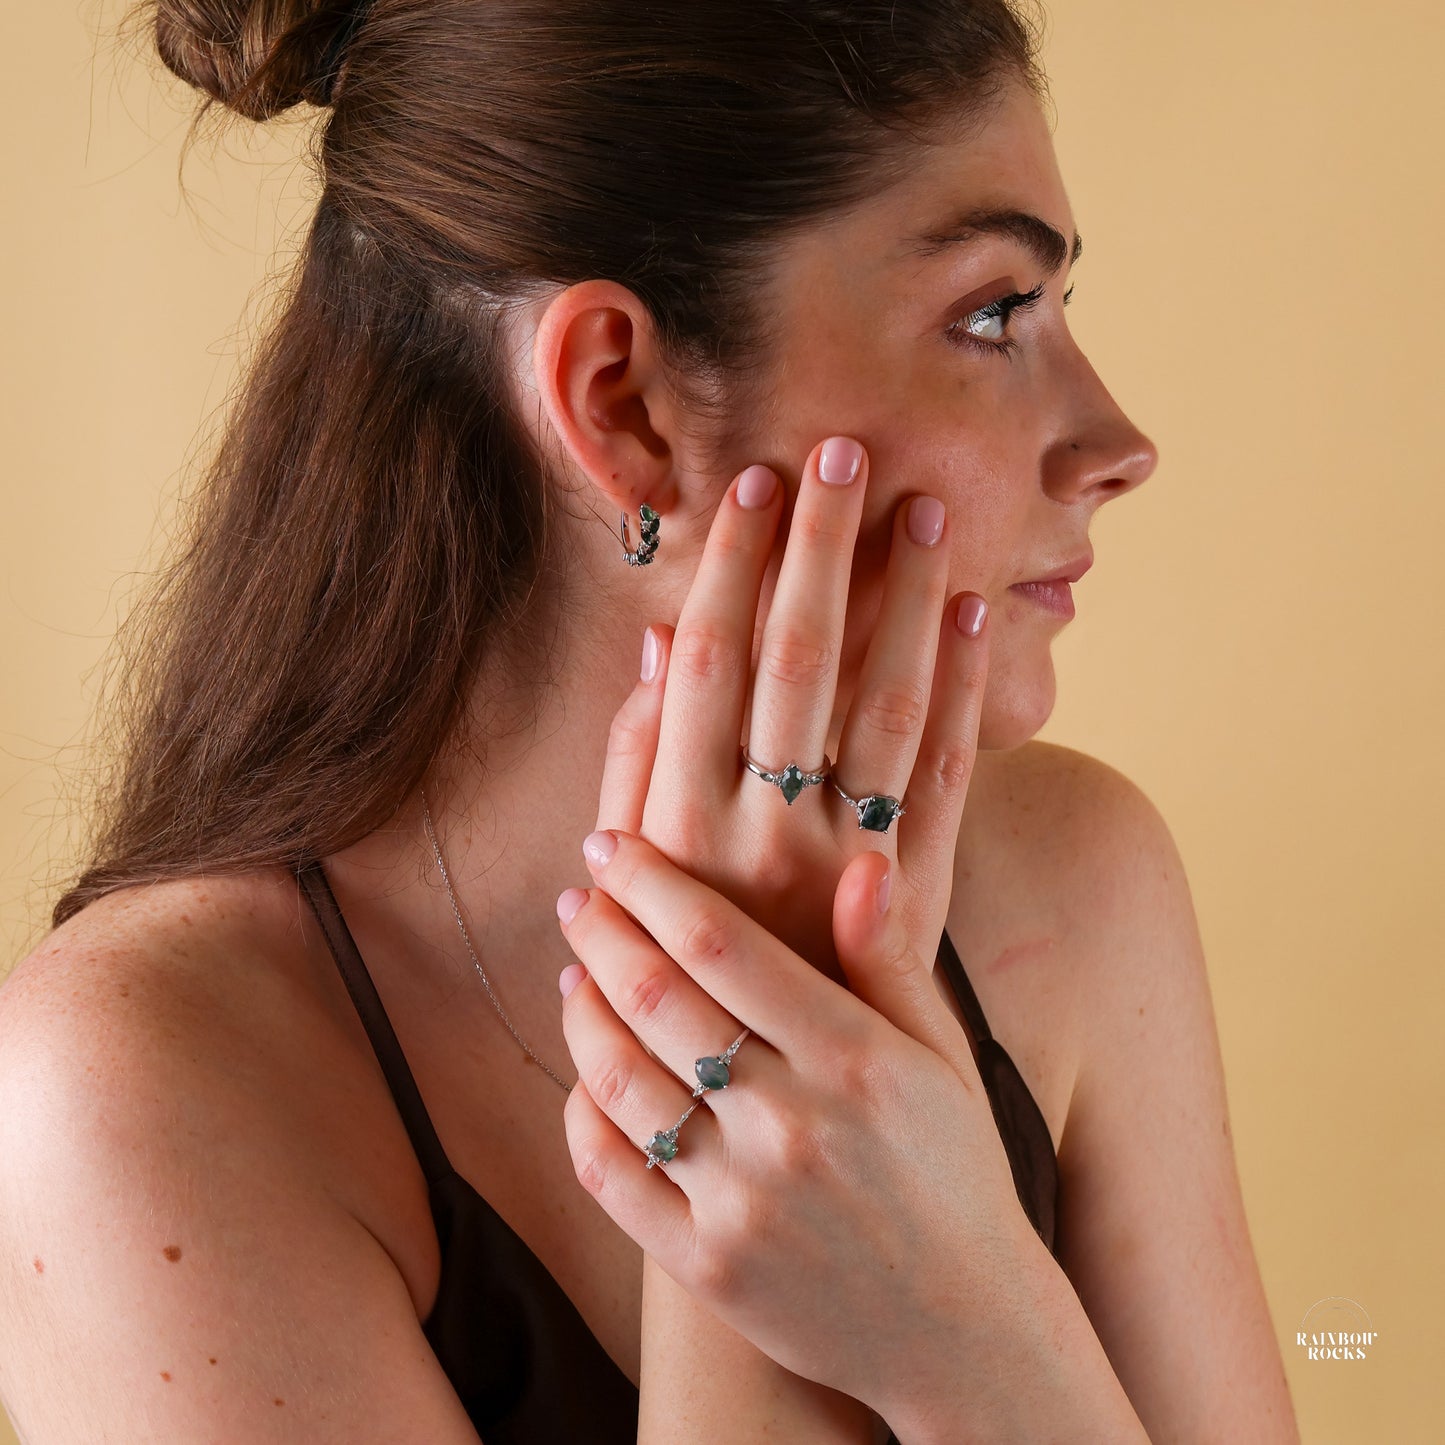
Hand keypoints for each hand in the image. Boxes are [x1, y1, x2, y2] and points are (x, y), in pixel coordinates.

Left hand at [554, 829, 1042, 1427]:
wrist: (964, 1328)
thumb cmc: (953, 1170)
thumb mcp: (942, 1056)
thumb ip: (891, 959)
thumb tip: (859, 862)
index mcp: (853, 1057)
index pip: (718, 941)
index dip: (649, 881)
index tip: (610, 842)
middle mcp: (792, 1123)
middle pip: (653, 998)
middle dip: (600, 931)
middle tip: (578, 898)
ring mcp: (743, 1200)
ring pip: (617, 1080)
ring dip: (581, 1014)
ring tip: (576, 976)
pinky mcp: (706, 1265)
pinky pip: (610, 1175)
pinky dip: (580, 1115)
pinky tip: (586, 1078)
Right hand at [595, 436, 989, 980]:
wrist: (759, 1101)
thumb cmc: (673, 968)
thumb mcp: (629, 873)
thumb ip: (635, 764)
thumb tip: (659, 645)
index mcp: (678, 822)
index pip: (708, 663)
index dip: (731, 567)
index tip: (753, 484)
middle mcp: (761, 834)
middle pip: (796, 662)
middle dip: (818, 550)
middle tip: (841, 450)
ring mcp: (842, 864)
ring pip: (882, 706)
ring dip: (904, 599)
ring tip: (926, 507)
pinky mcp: (907, 896)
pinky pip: (944, 779)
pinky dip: (962, 692)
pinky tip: (973, 614)